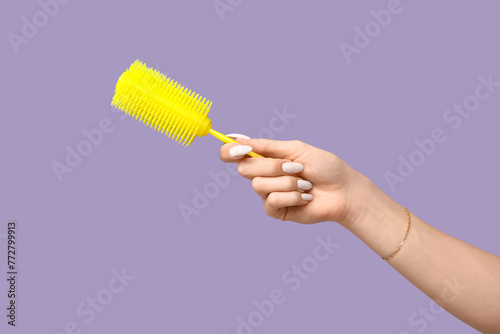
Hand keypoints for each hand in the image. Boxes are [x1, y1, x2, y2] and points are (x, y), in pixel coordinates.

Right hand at [219, 136, 365, 224]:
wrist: (343, 191)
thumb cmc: (325, 167)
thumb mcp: (295, 149)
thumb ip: (267, 146)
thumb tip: (239, 139)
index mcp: (266, 157)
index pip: (234, 154)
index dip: (229, 151)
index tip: (239, 149)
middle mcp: (264, 175)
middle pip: (244, 169)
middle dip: (273, 166)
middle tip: (296, 167)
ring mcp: (268, 193)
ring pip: (258, 185)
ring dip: (287, 182)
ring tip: (305, 183)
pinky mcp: (276, 211)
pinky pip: (271, 201)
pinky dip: (291, 196)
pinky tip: (305, 197)